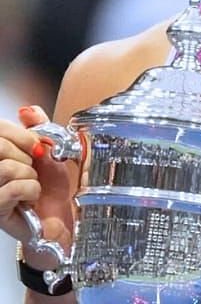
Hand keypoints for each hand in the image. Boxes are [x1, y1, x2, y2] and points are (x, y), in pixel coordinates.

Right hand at [0, 106, 72, 267]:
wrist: (65, 219)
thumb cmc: (56, 188)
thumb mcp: (53, 151)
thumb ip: (39, 127)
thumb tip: (28, 110)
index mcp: (0, 153)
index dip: (21, 135)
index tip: (37, 147)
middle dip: (26, 157)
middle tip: (34, 170)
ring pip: (4, 167)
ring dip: (28, 175)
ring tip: (32, 185)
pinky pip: (11, 188)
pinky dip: (29, 190)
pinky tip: (31, 197)